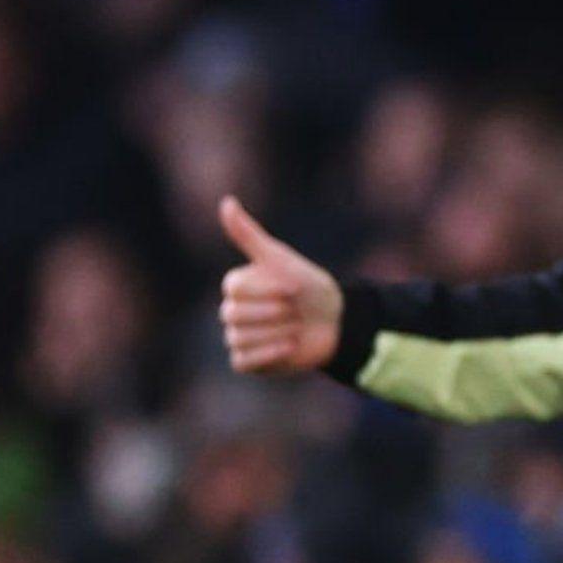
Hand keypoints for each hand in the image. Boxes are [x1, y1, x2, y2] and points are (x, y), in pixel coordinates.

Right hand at [216, 195, 342, 374]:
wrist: (336, 321)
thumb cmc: (309, 287)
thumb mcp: (280, 259)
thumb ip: (249, 234)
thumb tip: (226, 201)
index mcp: (236, 286)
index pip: (236, 290)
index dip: (269, 290)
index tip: (293, 289)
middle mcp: (232, 311)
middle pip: (236, 315)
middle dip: (276, 313)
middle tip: (296, 311)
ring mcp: (238, 337)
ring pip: (242, 338)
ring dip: (278, 332)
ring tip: (296, 328)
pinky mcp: (249, 361)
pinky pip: (242, 361)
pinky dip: (268, 355)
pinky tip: (290, 346)